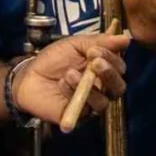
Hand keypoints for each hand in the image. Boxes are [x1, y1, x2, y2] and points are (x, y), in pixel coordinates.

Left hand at [12, 33, 130, 127]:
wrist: (29, 75)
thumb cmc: (53, 59)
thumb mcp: (75, 44)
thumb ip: (99, 42)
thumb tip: (126, 39)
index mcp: (102, 70)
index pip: (119, 67)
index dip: (112, 59)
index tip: (95, 50)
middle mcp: (101, 88)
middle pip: (118, 87)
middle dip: (109, 74)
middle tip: (95, 63)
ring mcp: (90, 104)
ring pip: (104, 102)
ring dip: (89, 86)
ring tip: (70, 73)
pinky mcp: (77, 116)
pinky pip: (84, 110)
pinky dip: (72, 93)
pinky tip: (62, 83)